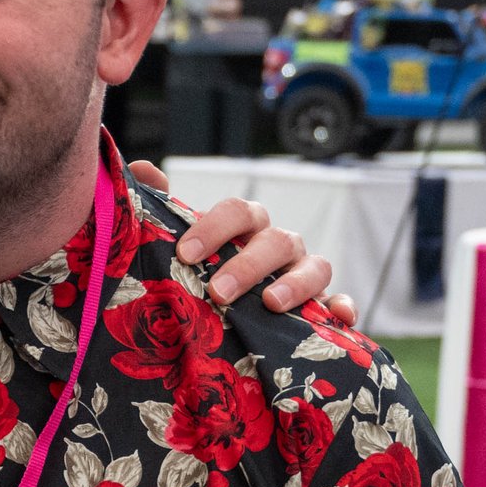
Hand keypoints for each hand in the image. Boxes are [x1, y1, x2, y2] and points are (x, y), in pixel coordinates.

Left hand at [130, 161, 355, 322]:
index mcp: (246, 226)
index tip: (185, 254)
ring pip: (316, 266)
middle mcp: (278, 245)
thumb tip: (143, 169)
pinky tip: (338, 317)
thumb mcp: (182, 242)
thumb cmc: (206, 269)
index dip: (213, 228)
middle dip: (248, 264)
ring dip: (296, 283)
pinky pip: (339, 303)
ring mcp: (304, 273)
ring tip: (270, 303)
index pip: (237, 211)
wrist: (228, 309)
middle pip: (276, 240)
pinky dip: (342, 307)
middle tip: (218, 291)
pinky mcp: (322, 306)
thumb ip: (161, 205)